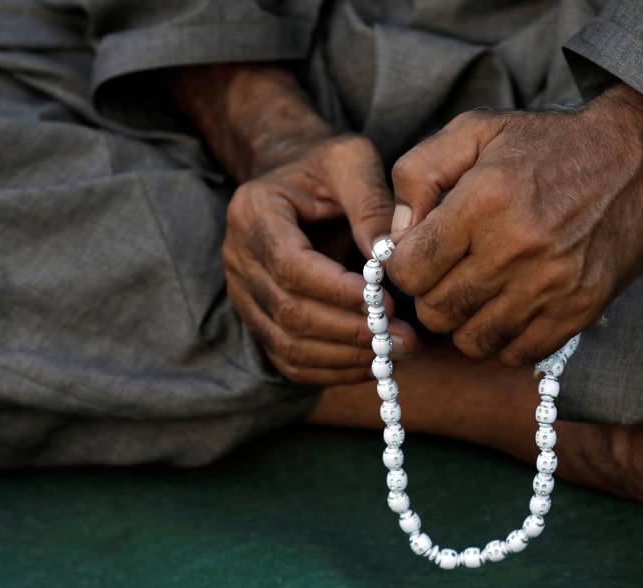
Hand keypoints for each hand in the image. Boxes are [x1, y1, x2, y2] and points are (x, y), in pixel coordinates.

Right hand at [223, 134, 417, 383]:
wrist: (292, 181)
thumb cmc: (326, 168)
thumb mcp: (352, 161)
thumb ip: (371, 203)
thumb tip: (389, 257)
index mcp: (253, 212)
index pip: (290, 266)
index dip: (338, 292)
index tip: (387, 304)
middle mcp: (238, 258)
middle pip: (288, 312)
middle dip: (351, 332)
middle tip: (404, 338)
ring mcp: (244, 295)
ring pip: (288, 345)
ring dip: (345, 357)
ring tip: (396, 353)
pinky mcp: (259, 321)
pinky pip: (289, 361)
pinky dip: (331, 371)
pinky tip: (371, 363)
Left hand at [386, 85, 642, 365]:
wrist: (636, 162)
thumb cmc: (545, 146)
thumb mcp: (473, 132)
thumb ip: (417, 175)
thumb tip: (394, 234)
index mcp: (483, 201)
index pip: (409, 270)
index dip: (403, 266)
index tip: (418, 255)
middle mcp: (516, 248)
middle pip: (435, 311)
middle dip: (429, 295)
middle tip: (446, 274)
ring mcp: (551, 286)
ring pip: (471, 341)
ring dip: (463, 322)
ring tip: (476, 291)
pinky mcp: (578, 310)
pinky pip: (517, 354)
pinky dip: (503, 340)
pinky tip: (507, 308)